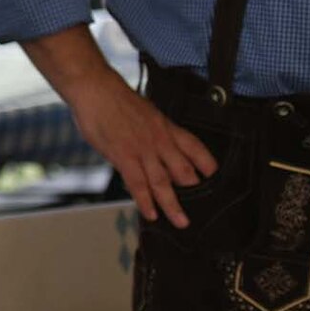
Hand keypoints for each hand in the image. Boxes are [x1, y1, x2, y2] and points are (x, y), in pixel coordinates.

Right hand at [68, 78, 216, 226]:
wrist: (95, 88)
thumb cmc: (114, 99)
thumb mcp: (143, 112)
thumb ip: (151, 132)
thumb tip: (152, 148)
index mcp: (166, 127)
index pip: (195, 147)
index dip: (207, 165)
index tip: (214, 179)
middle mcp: (160, 141)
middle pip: (185, 171)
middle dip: (195, 193)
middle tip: (201, 211)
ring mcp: (143, 150)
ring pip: (164, 183)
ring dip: (173, 205)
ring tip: (181, 222)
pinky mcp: (124, 156)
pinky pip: (138, 184)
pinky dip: (145, 202)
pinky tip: (151, 215)